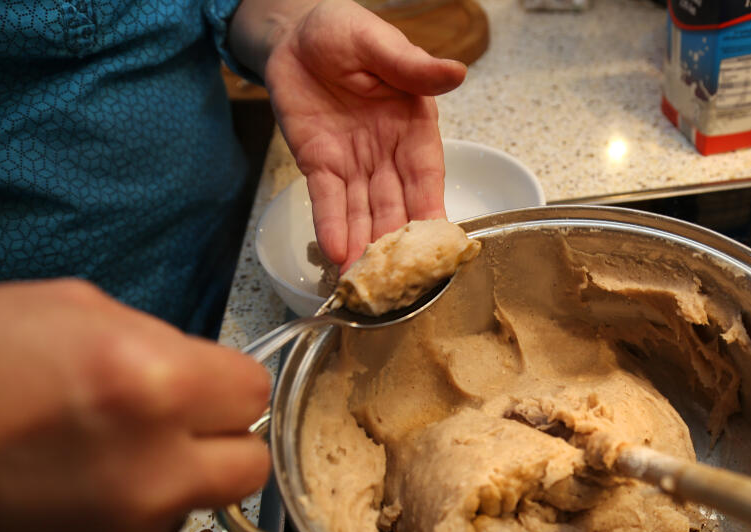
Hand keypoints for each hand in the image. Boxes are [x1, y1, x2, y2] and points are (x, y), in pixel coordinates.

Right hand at [0, 280, 271, 531]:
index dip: (224, 387)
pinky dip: (108, 529)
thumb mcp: (67, 309)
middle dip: (218, 443)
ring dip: (158, 486)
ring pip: (188, 509)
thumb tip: (198, 375)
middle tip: (172, 430)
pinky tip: (51, 503)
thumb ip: (155, 342)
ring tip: (81, 464)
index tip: (206, 389)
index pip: (253, 394)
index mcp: (152, 386)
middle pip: (248, 466)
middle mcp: (152, 474)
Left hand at [260, 0, 466, 267]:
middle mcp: (388, 154)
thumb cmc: (345, 31)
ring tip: (366, 281)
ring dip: (364, 246)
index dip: (432, 209)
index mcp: (414, 127)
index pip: (427, 176)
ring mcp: (353, 164)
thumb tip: (456, 72)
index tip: (440, 243)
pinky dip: (331, 226)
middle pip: (396, 205)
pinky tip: (337, 252)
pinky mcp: (318, 165)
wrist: (294, 32)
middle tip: (399, 279)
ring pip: (363, 212)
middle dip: (396, 243)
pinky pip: (327, 200)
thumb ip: (413, 66)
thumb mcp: (381, 43)